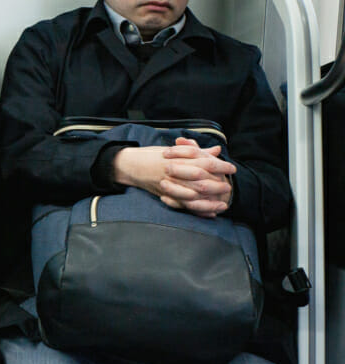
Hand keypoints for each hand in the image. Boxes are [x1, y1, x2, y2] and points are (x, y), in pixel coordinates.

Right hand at [112, 139, 235, 217]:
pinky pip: (183, 205)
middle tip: (229, 186)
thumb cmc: (154, 156)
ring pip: (193, 194)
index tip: (232, 168)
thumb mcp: (176, 151)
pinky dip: (197, 210)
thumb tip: (217, 150)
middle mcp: (173, 171)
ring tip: (224, 202)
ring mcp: (168, 184)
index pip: (204, 161)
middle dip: (217, 184)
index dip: (220, 165)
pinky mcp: (164, 195)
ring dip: (210, 199)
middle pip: (201, 179)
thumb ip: (197, 151)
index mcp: (178, 157)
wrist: (131, 165)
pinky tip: (210, 213)